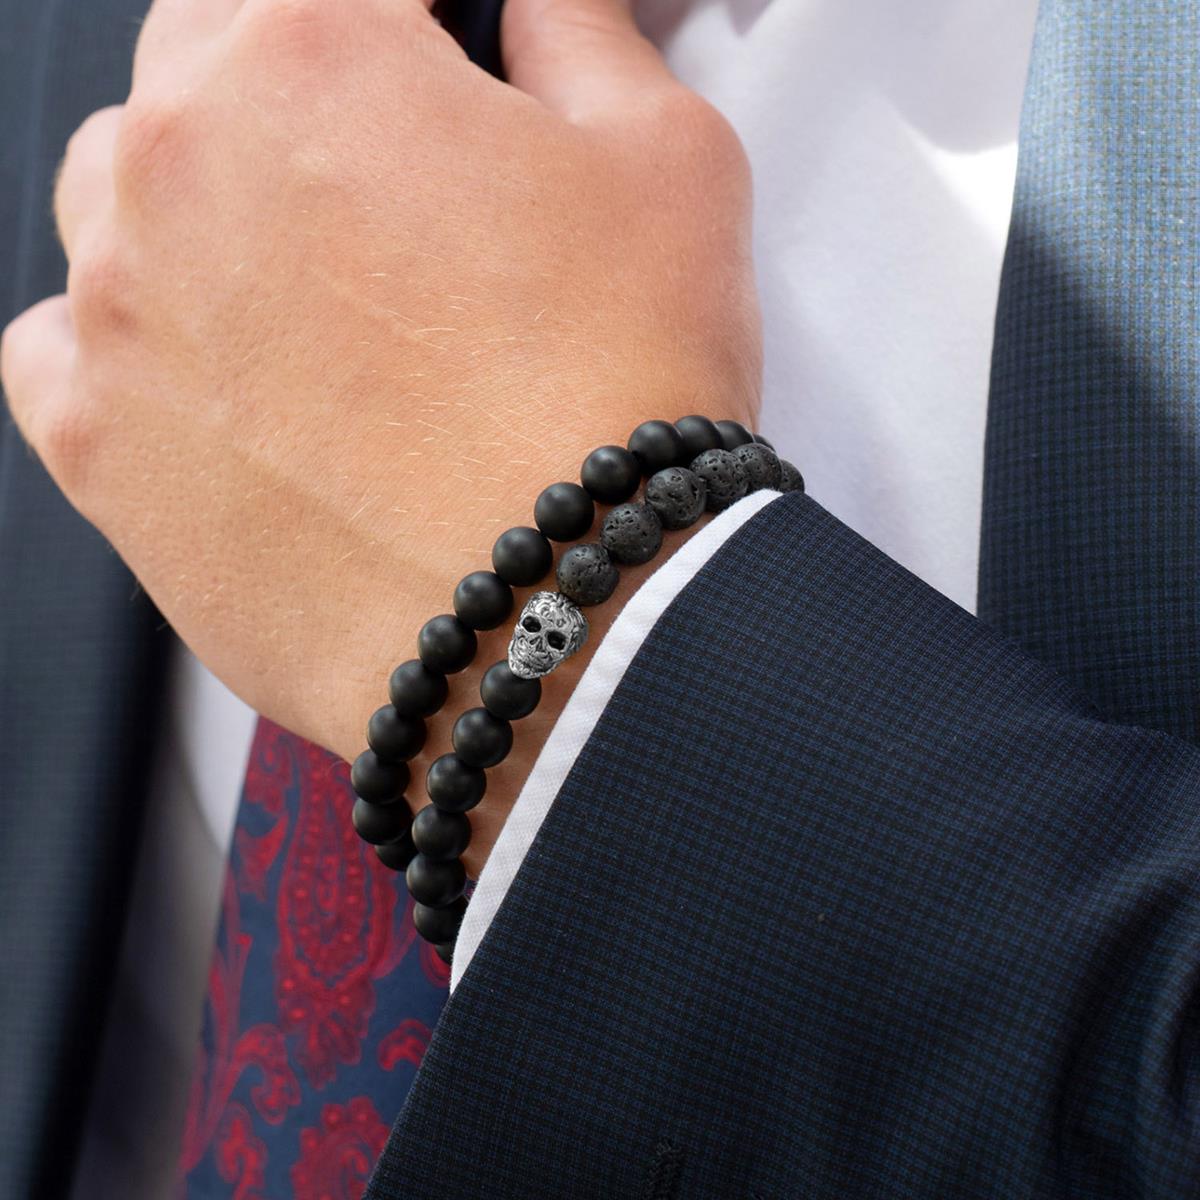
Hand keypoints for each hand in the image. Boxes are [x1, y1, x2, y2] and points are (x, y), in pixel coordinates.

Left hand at [0, 0, 759, 873]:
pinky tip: (227, 379)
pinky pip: (63, 348)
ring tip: (320, 298)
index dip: (408, 15)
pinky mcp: (103, 455)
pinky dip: (131, 341)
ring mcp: (121, 317)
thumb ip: (579, 34)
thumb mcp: (666, 159)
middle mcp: (178, 168)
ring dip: (209, 211)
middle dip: (305, 99)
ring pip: (120, 198)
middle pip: (207, 66)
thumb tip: (534, 5)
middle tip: (402, 188)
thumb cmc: (617, 403)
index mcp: (309, 55)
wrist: (566, 625)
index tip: (436, 56)